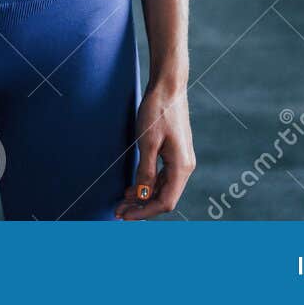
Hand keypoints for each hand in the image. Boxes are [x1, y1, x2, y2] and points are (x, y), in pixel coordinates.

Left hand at [115, 78, 193, 219]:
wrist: (168, 88)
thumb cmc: (157, 111)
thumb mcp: (147, 142)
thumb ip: (145, 171)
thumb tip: (142, 196)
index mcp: (181, 167)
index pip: (165, 202)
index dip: (144, 212)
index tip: (125, 216)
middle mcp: (185, 167)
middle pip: (164, 198)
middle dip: (141, 208)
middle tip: (119, 212)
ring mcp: (181, 160)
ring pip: (162, 189)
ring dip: (143, 198)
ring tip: (122, 202)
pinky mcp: (175, 154)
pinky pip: (162, 177)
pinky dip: (147, 185)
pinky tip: (133, 188)